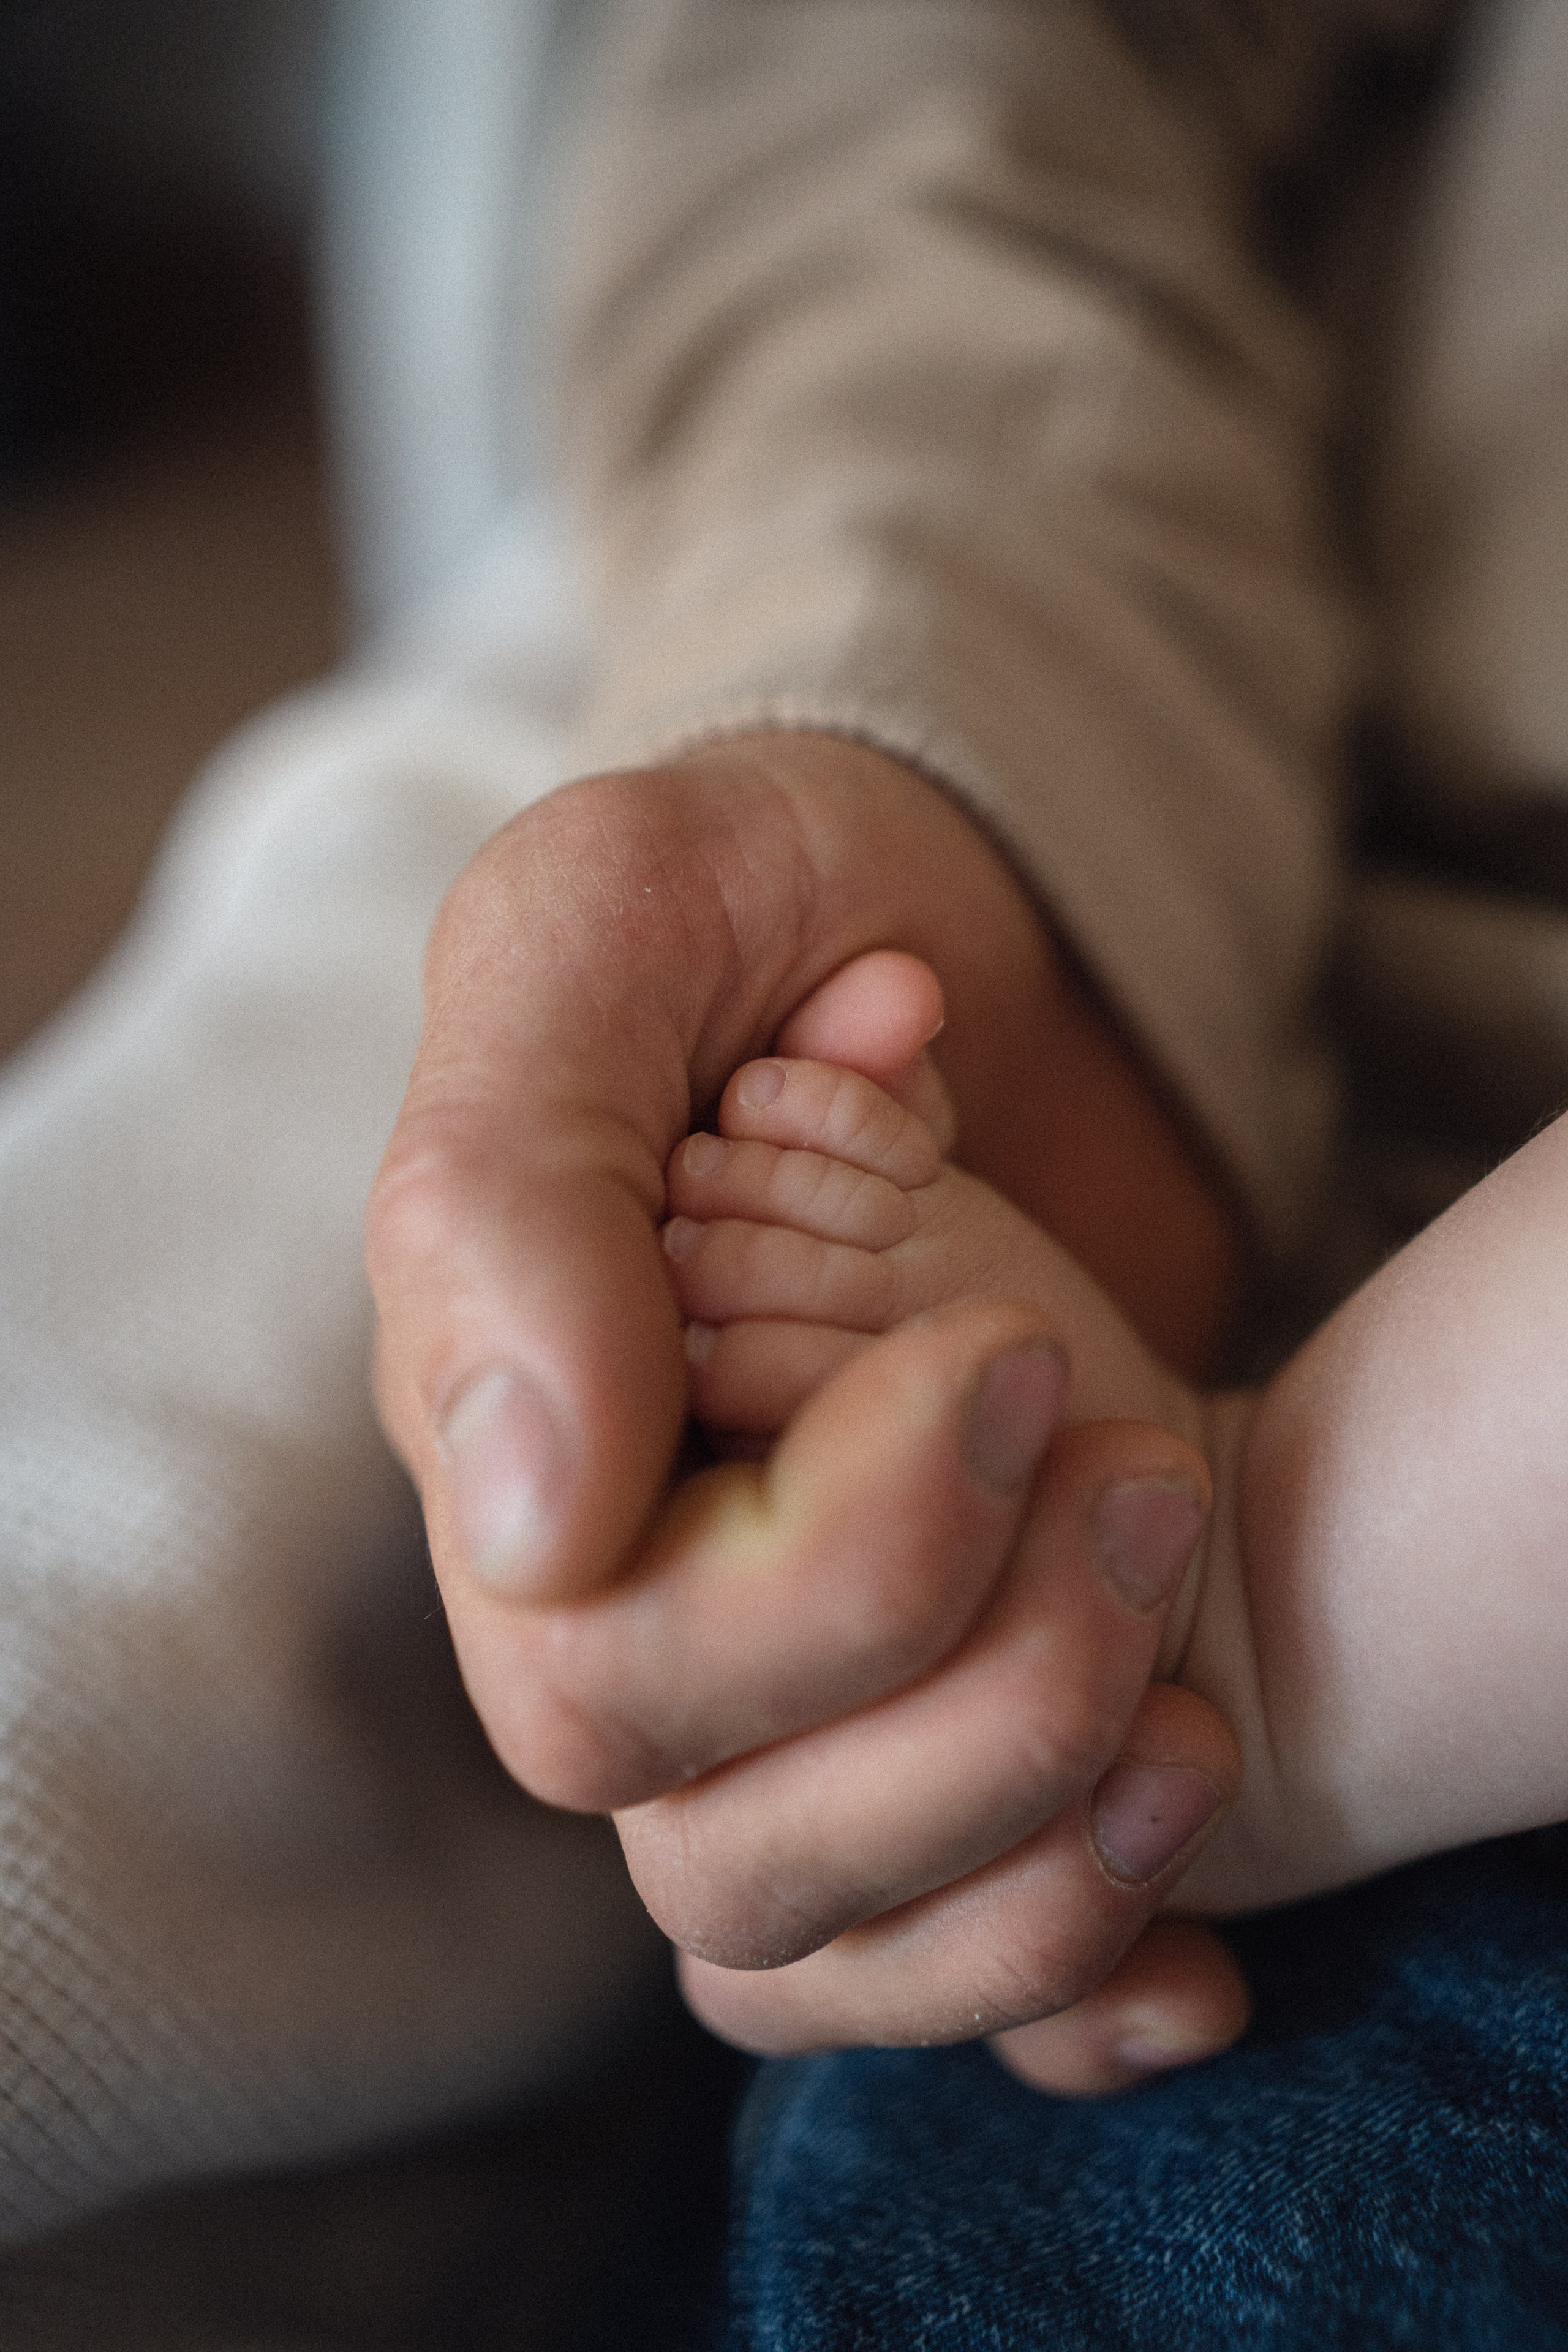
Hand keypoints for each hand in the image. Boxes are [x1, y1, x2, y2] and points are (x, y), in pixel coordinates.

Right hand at [367, 731, 1246, 2080]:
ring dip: (1040, 1847)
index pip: (599, 1678)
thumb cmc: (754, 896)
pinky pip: (931, 1969)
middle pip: (726, 1851)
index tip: (1006, 1361)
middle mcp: (616, 1597)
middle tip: (1137, 1480)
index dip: (833, 1571)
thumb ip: (518, 1188)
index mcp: (516, 1443)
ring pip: (825, 1939)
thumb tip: (533, 1510)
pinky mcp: (900, 1709)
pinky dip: (1068, 1986)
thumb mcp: (607, 926)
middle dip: (976, 1702)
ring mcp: (759, 1676)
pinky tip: (1195, 1957)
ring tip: (1190, 1694)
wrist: (940, 921)